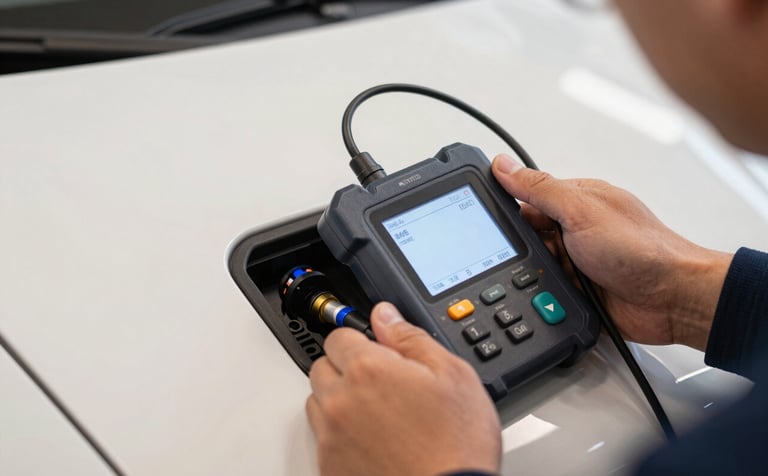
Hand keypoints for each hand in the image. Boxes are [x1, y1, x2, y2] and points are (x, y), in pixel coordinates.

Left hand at [306, 302, 500, 475]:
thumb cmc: (456, 446)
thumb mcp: (453, 374)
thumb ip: (411, 338)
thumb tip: (386, 316)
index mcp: (368, 370)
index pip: (339, 335)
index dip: (362, 339)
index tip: (376, 349)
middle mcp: (341, 401)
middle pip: (323, 366)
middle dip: (347, 368)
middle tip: (382, 383)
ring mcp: (331, 437)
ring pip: (318, 402)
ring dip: (339, 400)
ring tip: (378, 413)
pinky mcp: (329, 467)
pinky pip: (322, 438)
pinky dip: (339, 434)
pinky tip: (372, 440)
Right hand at [491, 154, 731, 350]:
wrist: (673, 300)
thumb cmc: (643, 250)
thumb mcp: (581, 211)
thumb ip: (540, 188)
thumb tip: (504, 165)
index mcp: (576, 200)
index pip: (526, 200)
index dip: (509, 214)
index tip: (496, 227)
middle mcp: (575, 229)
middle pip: (527, 239)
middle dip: (526, 253)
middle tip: (539, 257)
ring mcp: (577, 261)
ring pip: (533, 269)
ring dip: (538, 278)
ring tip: (558, 279)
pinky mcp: (578, 290)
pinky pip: (547, 294)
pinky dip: (547, 298)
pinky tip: (556, 298)